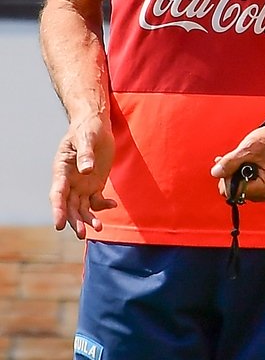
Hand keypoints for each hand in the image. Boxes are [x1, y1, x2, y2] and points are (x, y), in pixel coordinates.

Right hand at [50, 115, 115, 238]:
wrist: (97, 125)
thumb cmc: (87, 128)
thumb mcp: (86, 138)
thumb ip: (85, 154)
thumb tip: (86, 170)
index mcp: (61, 170)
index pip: (57, 193)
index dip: (57, 210)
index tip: (59, 224)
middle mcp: (69, 181)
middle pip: (69, 206)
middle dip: (74, 221)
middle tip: (81, 234)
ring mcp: (81, 185)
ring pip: (81, 208)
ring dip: (88, 219)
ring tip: (98, 228)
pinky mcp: (94, 185)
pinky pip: (96, 200)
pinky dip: (102, 206)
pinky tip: (113, 205)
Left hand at [211, 123, 264, 202]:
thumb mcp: (248, 149)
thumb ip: (231, 162)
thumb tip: (215, 173)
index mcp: (264, 188)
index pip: (234, 193)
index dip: (229, 178)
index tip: (233, 163)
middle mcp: (262, 194)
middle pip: (232, 193)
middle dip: (229, 175)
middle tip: (236, 159)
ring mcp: (258, 191)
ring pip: (233, 189)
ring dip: (231, 173)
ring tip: (237, 158)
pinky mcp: (255, 187)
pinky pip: (237, 185)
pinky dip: (234, 173)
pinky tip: (235, 162)